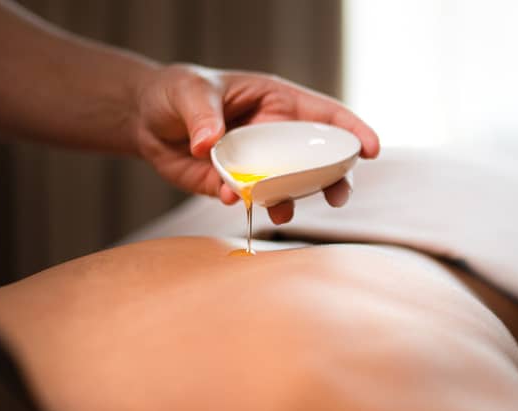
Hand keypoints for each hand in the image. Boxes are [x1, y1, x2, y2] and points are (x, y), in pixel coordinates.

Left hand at [132, 64, 379, 223]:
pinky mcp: (238, 186)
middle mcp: (277, 136)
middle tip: (338, 197)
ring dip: (293, 202)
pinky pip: (253, 199)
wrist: (146, 121)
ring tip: (282, 212)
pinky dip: (248, 204)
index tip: (371, 149)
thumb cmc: (176, 92)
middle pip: (320, 160)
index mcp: (278, 103)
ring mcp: (261, 164)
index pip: (326, 116)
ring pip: (292, 187)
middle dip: (335, 179)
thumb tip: (209, 143)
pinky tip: (230, 197)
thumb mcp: (189, 91)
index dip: (353, 131)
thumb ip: (202, 113)